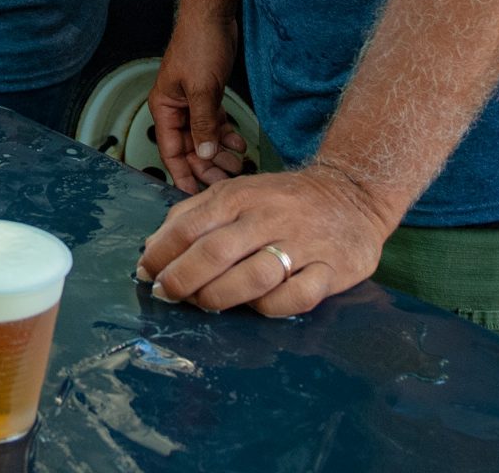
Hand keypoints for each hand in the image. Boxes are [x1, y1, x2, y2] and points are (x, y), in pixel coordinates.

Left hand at [135, 164, 393, 317]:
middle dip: (182, 279)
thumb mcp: (235, 192)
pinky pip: (296, 297)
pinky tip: (257, 307)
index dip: (161, 254)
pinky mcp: (331, 270)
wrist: (352, 193)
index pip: (189, 226)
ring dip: (221, 297)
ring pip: (253, 278)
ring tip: (205, 303)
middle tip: (167, 295)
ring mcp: (301, 244)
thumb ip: (193, 215)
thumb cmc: (281, 199)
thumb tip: (152, 247)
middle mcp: (268, 217)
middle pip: (215, 253)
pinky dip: (271, 307)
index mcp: (239, 196)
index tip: (146, 274)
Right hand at [147, 17, 245, 193]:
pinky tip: (240, 143)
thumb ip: (203, 124)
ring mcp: (193, 103)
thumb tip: (206, 155)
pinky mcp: (208, 96)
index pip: (170, 151)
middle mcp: (176, 109)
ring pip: (204, 139)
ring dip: (220, 153)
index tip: (194, 195)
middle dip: (208, 165)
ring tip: (239, 163)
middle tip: (228, 179)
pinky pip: (215, 124)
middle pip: (189, 149)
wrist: (213, 16)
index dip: (182, 174)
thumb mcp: (202, 89)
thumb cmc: (200, 45)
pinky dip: (227, 135)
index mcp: (165, 108)